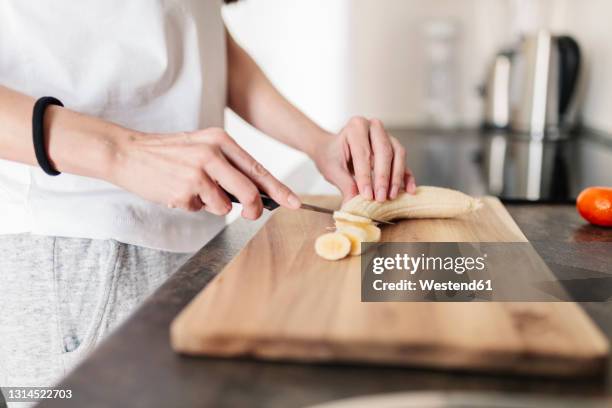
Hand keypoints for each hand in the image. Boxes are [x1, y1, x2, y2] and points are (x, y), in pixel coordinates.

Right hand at [109, 128, 300, 218]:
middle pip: (250, 191)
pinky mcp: (186, 187)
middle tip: (251, 214)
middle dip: (254, 209)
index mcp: (220, 140)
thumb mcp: (201, 149)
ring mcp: (199, 170)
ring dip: (212, 206)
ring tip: (193, 191)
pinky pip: (202, 209)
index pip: (258, 169)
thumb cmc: (167, 155)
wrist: (127, 152)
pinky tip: (178, 193)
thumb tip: (255, 195)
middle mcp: (213, 152)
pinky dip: (193, 207)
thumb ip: (228, 167)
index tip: (296, 203)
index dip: (279, 189)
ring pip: (225, 205)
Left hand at [312, 116, 415, 202]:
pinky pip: (404, 161)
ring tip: (391, 196)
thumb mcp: (332, 170)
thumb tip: (353, 204)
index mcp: (356, 126)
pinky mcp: (394, 147)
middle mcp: (374, 127)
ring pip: (398, 155)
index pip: (363, 154)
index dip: (366, 176)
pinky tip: (408, 190)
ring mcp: (387, 136)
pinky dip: (407, 176)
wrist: (332, 148)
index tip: (367, 195)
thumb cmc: (331, 156)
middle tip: (381, 197)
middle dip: (383, 177)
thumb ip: (344, 185)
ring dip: (396, 177)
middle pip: (384, 152)